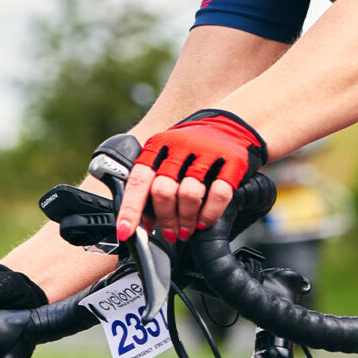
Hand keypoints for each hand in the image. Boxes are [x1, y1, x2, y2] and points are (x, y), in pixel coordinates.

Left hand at [116, 109, 266, 244]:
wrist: (228, 124)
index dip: (130, 209)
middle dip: (164, 219)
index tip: (125, 232)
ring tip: (186, 230)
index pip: (138, 180)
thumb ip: (152, 187)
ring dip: (186, 220)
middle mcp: (180, 146)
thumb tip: (145, 224)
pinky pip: (219, 194)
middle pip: (163, 191)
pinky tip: (204, 222)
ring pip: (189, 195)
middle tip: (169, 233)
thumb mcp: (166, 160)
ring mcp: (207, 152)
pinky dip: (210, 214)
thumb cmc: (191, 150)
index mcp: (158, 146)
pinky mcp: (231, 161)